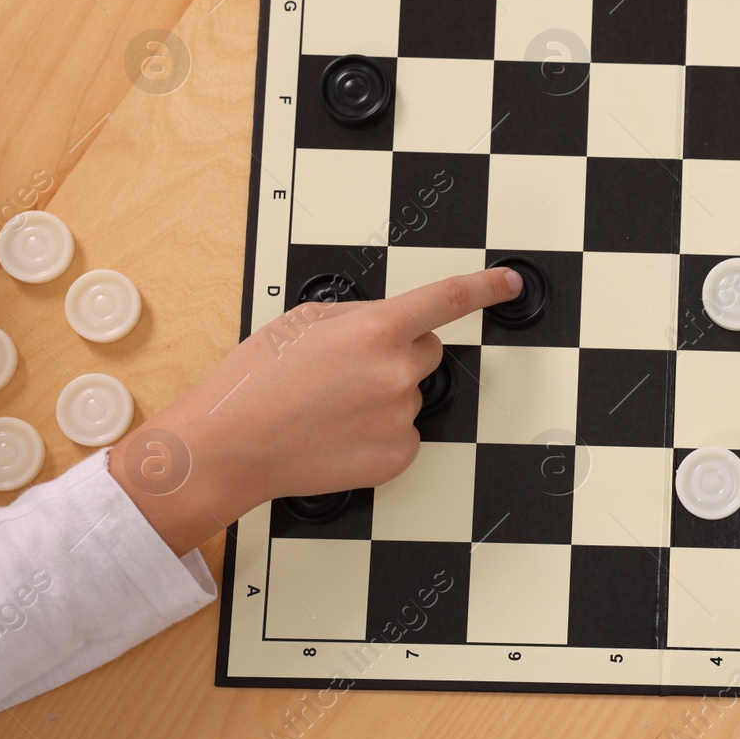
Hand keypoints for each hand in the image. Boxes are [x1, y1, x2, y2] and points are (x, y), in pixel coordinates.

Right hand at [110, 266, 523, 552]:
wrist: (229, 447)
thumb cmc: (254, 382)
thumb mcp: (303, 321)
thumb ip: (359, 314)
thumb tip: (389, 319)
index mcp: (375, 331)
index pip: (449, 299)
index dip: (486, 287)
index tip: (510, 282)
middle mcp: (396, 374)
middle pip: (427, 351)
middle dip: (399, 353)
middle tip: (347, 370)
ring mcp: (400, 418)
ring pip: (410, 394)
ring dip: (383, 395)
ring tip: (329, 405)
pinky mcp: (397, 456)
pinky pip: (404, 432)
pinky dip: (380, 431)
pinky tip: (339, 432)